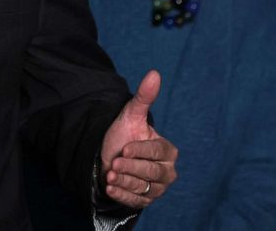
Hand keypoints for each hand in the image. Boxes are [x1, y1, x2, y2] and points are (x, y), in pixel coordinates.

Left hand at [99, 70, 177, 207]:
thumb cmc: (123, 135)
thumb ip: (144, 97)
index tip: (125, 147)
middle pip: (151, 172)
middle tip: (115, 162)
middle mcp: (166, 172)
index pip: (156, 152)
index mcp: (168, 151)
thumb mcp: (131, 115)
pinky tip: (110, 187)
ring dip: (125, 181)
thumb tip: (154, 73)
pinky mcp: (144, 201)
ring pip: (143, 188)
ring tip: (110, 173)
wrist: (107, 155)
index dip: (140, 150)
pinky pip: (135, 202)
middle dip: (131, 167)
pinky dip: (122, 195)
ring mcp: (156, 189)